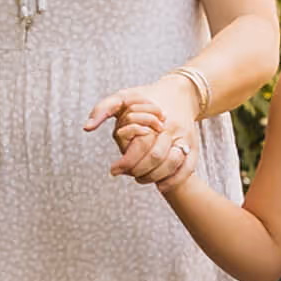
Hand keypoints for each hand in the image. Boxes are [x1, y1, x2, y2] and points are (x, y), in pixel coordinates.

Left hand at [85, 79, 199, 187]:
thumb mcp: (124, 96)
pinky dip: (174, 181)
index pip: (141, 145)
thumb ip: (103, 109)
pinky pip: (187, 169)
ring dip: (154, 178)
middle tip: (127, 174)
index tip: (114, 170)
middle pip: (156, 158)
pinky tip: (160, 187)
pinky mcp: (193, 147)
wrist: (181, 93)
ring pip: (172, 165)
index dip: (126, 162)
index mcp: (155, 117)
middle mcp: (172, 129)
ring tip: (140, 179)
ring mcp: (185, 138)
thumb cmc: (148, 96)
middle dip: (139, 171)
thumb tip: (86, 127)